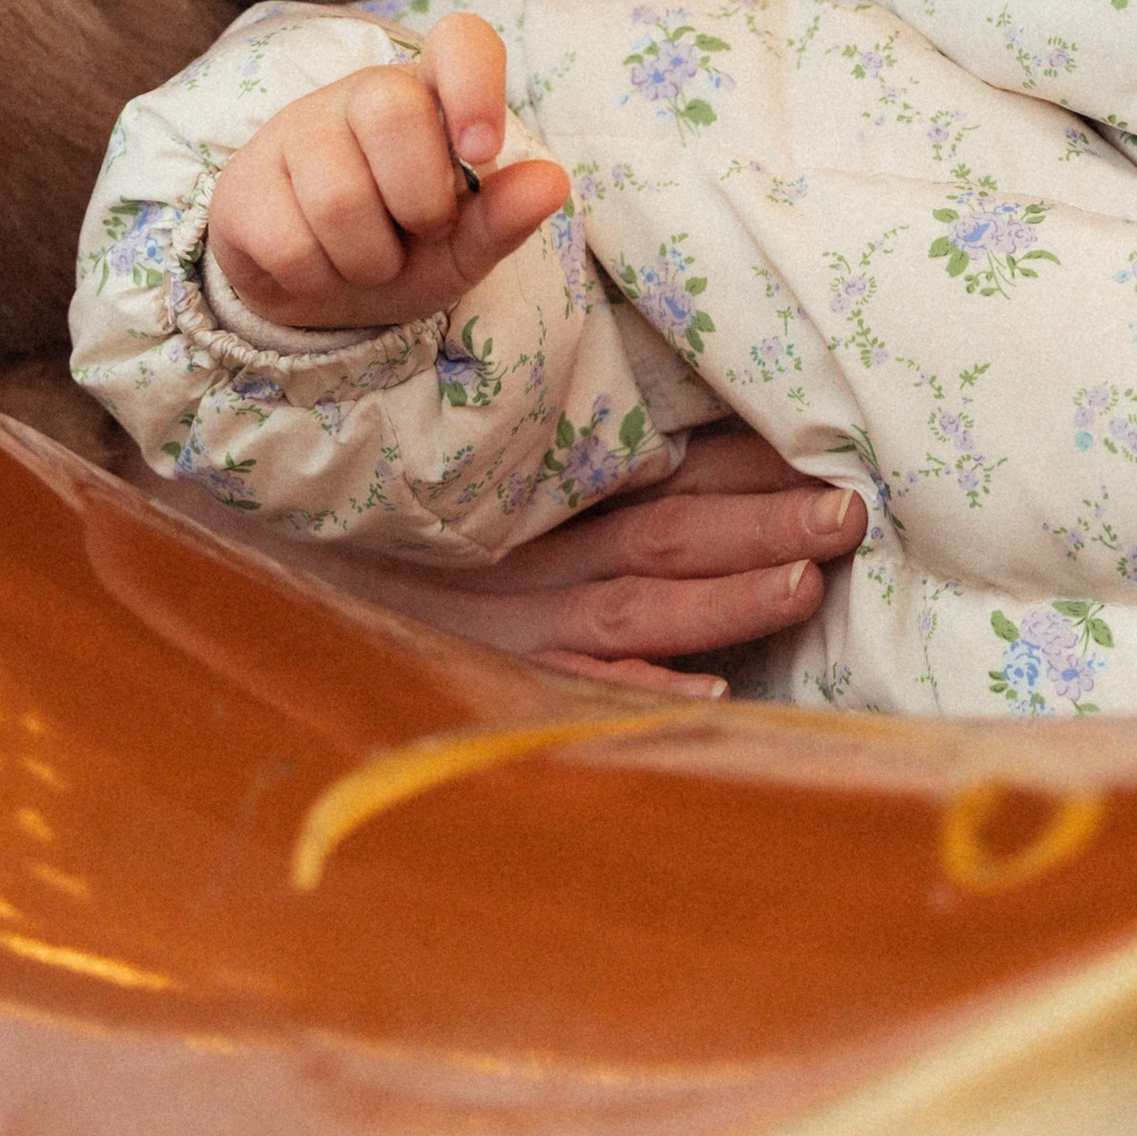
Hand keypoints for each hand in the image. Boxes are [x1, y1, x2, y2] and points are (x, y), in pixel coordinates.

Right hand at [207, 15, 570, 333]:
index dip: (475, 84)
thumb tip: (552, 182)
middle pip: (392, 110)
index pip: (460, 41)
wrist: (318, 294)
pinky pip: (288, 241)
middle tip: (418, 230)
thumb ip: (505, 217)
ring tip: (367, 258)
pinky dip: (317, 278)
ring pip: (339, 196)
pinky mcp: (243, 182)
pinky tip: (317, 266)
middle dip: (419, 201)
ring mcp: (294, 130)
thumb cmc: (406, 250)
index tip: (482, 152)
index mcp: (431, 95)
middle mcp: (361, 94)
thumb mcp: (464, 245)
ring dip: (368, 259)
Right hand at [395, 420, 871, 696]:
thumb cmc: (402, 535)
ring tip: (804, 584)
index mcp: (549, 494)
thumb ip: (573, 460)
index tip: (825, 440)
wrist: (289, 591)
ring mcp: (521, 629)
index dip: (746, 456)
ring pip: (639, 606)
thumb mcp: (482, 483)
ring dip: (725, 597)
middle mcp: (540, 557)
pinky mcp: (497, 688)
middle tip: (847, 510)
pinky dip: (642, 695)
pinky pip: (578, 695)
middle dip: (762, 520)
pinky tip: (707, 697)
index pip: (665, 466)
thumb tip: (683, 438)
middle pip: (668, 531)